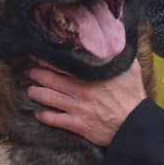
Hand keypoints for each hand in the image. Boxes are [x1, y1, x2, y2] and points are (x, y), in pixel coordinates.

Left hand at [25, 60, 145, 147]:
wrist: (135, 125)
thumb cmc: (133, 97)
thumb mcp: (131, 70)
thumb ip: (121, 54)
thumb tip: (117, 39)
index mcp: (91, 76)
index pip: (63, 63)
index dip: (48, 59)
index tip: (38, 54)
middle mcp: (81, 90)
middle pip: (50, 78)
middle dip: (36, 73)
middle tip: (28, 70)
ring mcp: (77, 107)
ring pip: (48, 97)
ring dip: (35, 93)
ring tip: (30, 90)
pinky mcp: (77, 124)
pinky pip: (54, 119)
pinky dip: (43, 115)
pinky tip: (38, 113)